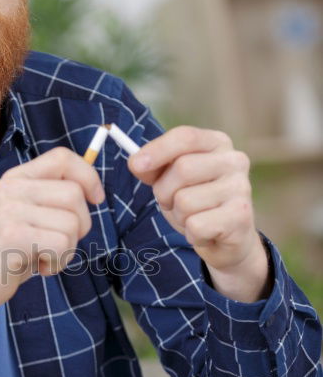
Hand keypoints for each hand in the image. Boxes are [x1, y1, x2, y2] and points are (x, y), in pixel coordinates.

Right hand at [0, 147, 103, 350]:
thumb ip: (49, 201)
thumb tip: (91, 192)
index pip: (62, 158)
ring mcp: (10, 210)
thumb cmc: (2, 254)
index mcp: (16, 179)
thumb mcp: (25, 217)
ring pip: (72, 222)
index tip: (95, 199)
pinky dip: (59, 262)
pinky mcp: (12, 235)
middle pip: (74, 194)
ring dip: (68, 249)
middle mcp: (12, 188)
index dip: (88, 176)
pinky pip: (62, 244)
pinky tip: (41, 268)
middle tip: (59, 244)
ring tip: (46, 258)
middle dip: (81, 226)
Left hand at [127, 126, 269, 300]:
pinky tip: (204, 232)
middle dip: (164, 191)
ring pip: (185, 201)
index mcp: (217, 143)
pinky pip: (196, 226)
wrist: (227, 239)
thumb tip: (136, 162)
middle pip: (182, 169)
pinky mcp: (241, 217)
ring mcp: (241, 188)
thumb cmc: (196, 202)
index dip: (157, 149)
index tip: (135, 164)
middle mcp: (235, 160)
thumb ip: (153, 167)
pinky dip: (191, 234)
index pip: (185, 137)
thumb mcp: (171, 180)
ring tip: (192, 217)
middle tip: (171, 202)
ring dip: (179, 216)